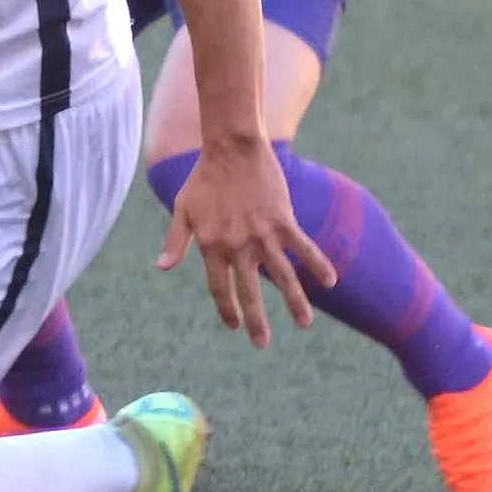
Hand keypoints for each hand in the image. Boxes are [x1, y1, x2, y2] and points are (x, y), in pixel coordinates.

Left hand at [156, 140, 334, 346]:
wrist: (232, 148)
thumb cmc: (204, 178)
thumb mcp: (183, 209)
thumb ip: (176, 241)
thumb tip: (162, 268)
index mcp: (213, 246)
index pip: (221, 288)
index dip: (227, 309)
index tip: (234, 325)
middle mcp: (239, 246)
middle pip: (250, 292)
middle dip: (257, 321)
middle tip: (261, 344)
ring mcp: (263, 235)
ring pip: (282, 276)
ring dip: (295, 302)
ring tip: (304, 324)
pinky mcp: (283, 221)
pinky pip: (303, 248)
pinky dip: (317, 264)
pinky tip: (329, 282)